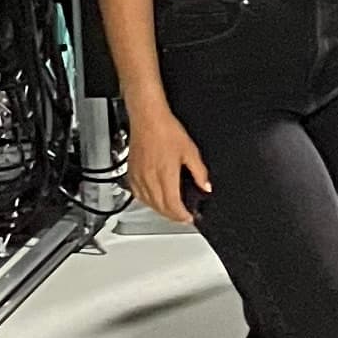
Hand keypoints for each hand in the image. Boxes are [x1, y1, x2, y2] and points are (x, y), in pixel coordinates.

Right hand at [124, 98, 209, 226]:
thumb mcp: (190, 151)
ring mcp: (138, 177)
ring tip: (170, 211)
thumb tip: (206, 186)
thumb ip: (199, 172)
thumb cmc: (166, 130)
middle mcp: (150, 179)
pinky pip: (137, 194)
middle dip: (173, 216)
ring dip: (160, 210)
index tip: (189, 218)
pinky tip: (153, 199)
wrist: (148, 118)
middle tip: (182, 217)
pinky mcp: (131, 173)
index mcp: (165, 175)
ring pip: (148, 203)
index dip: (182, 216)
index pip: (173, 206)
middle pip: (160, 208)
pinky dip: (147, 201)